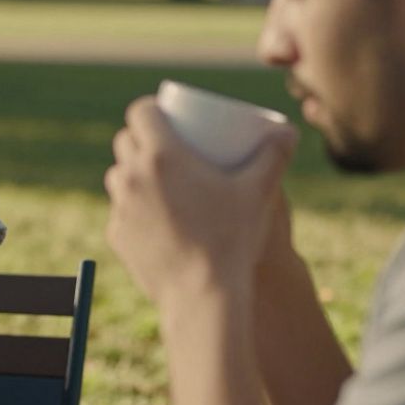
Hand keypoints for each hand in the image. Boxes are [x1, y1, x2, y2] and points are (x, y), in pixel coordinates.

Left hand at [104, 96, 296, 309]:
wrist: (203, 294)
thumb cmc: (232, 238)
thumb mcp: (258, 192)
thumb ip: (274, 157)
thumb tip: (288, 131)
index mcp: (161, 155)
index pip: (140, 112)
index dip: (149, 109)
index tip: (163, 115)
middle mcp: (132, 176)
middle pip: (125, 142)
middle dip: (140, 139)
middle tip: (164, 147)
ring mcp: (120, 207)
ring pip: (117, 177)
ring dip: (132, 172)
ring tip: (154, 178)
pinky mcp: (116, 235)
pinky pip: (119, 212)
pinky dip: (132, 209)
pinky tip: (150, 215)